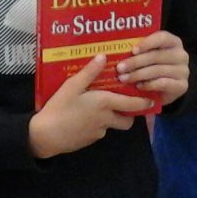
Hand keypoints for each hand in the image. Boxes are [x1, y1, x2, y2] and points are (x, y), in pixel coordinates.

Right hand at [28, 55, 151, 159]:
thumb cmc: (59, 108)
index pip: (132, 105)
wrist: (46, 136)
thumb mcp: (72, 86)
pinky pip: (99, 131)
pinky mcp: (89, 140)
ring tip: (98, 108)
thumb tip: (103, 56)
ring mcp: (98, 132)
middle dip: (129, 114)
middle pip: (127, 120)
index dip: (144, 102)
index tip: (151, 99)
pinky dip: (96, 125)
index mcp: (105, 103)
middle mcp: (106, 119)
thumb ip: (89, 72)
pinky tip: (82, 117)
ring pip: (112, 125)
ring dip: (111, 118)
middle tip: (123, 103)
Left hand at [116, 30, 189, 105]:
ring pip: (158, 70)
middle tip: (120, 68)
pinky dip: (149, 85)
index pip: (162, 37)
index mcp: (173, 42)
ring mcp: (183, 71)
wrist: (165, 89)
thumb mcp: (146, 56)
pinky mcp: (182, 86)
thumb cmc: (152, 67)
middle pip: (156, 56)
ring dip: (138, 75)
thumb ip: (137, 50)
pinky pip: (164, 84)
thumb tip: (114, 49)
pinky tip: (138, 86)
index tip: (132, 50)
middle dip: (135, 62)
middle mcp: (181, 55)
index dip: (147, 43)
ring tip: (123, 78)